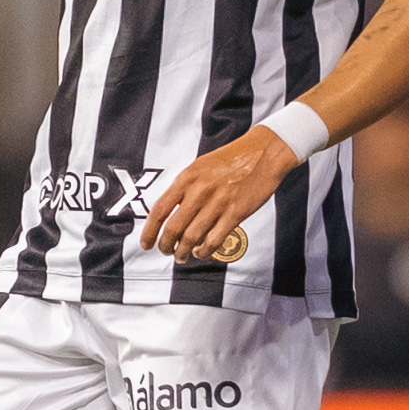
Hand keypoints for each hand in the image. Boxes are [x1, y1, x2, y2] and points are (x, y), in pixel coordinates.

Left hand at [140, 128, 297, 261]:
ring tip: (182, 256)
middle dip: (166, 246)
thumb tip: (169, 210)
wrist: (263, 153)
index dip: (149, 231)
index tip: (146, 243)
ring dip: (183, 252)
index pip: (159, 210)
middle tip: (166, 251)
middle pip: (173, 228)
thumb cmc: (231, 159)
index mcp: (187, 179)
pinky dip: (204, 251)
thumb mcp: (199, 166)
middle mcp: (199, 191)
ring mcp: (218, 203)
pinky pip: (214, 240)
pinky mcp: (235, 214)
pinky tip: (201, 252)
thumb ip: (183, 187)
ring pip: (192, 238)